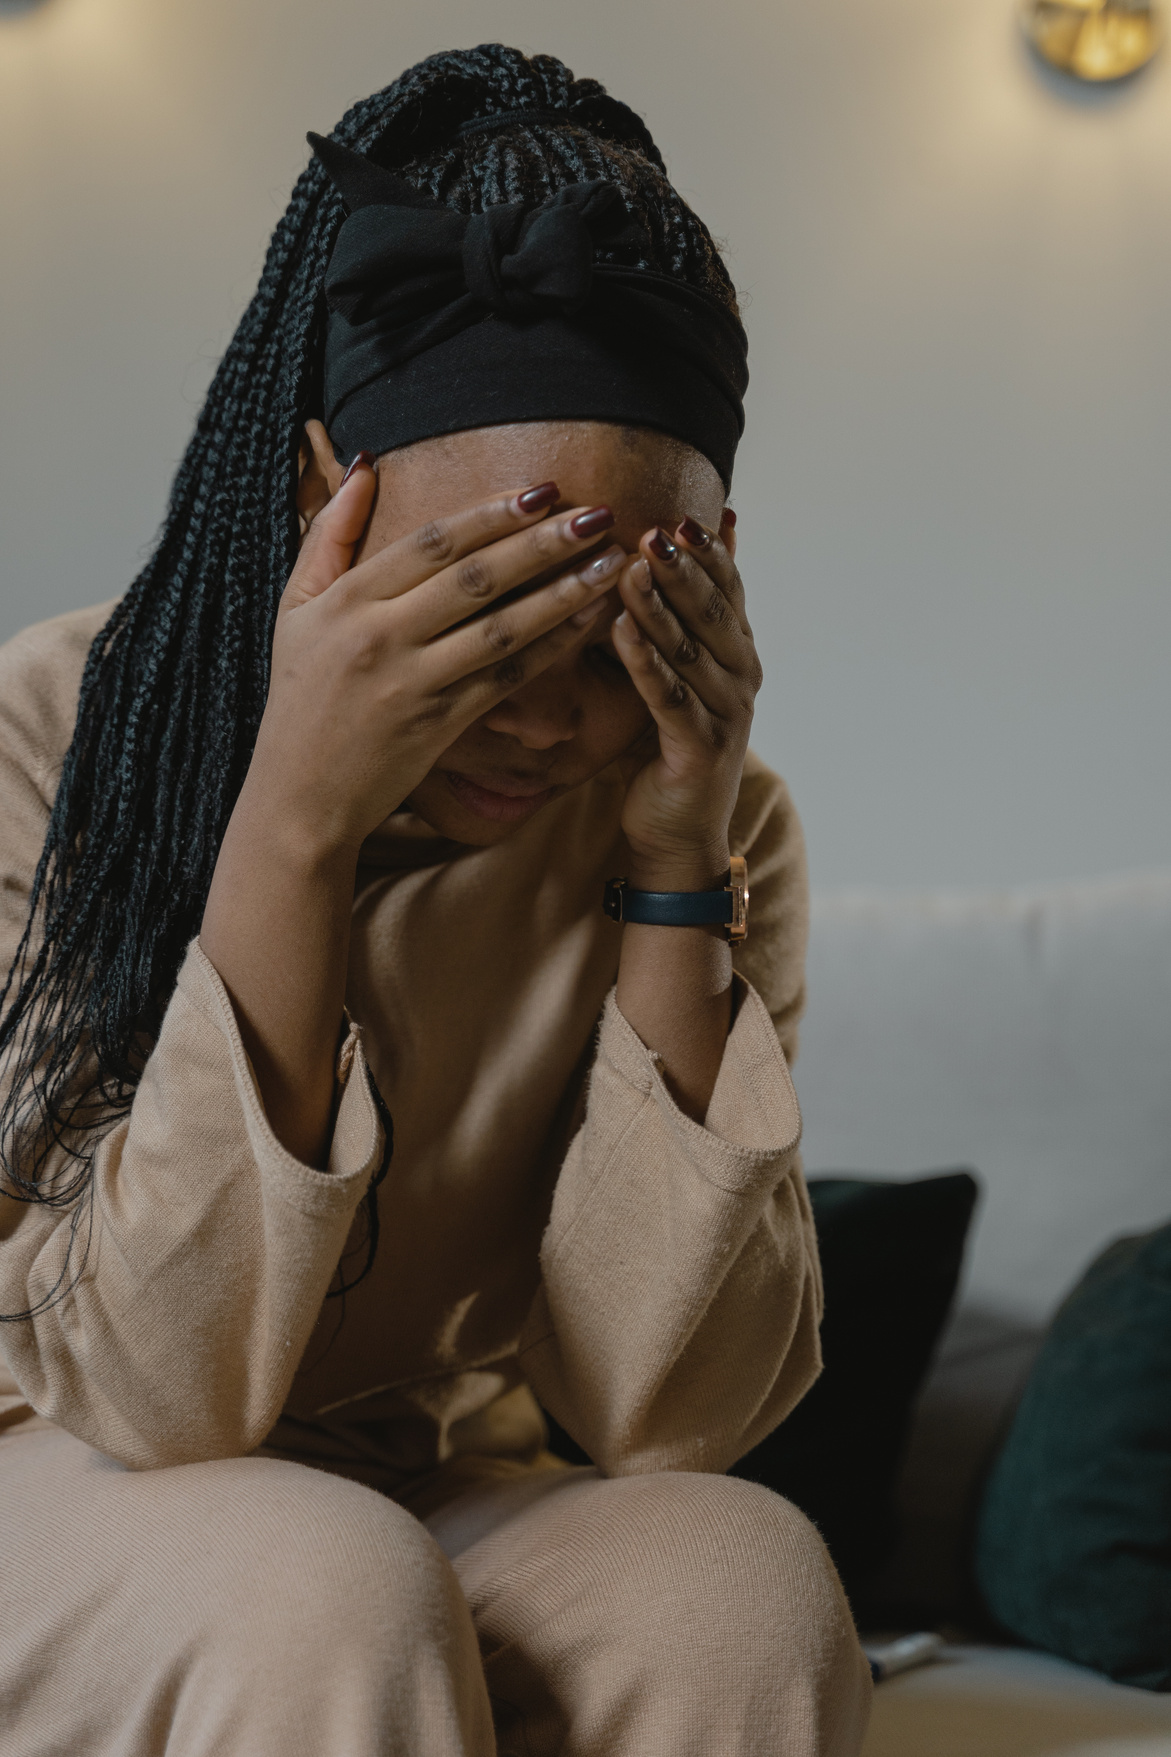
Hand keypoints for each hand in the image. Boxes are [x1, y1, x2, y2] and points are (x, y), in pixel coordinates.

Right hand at [248, 464, 624, 854]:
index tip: (544, 489)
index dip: (492, 514)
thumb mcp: (296, 610)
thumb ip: (329, 535)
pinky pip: (506, 680)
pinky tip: (589, 621)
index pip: (432, 544)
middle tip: (597, 513)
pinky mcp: (439, 726)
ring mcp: (413, 684)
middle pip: (475, 579)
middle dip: (542, 542)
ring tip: (611, 562)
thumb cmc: (299, 698)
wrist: (298, 797)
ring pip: (501, 629)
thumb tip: (365, 466)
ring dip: (563, 592)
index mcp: (348, 601)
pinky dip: (551, 648)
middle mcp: (381, 638)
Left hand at [612, 511, 760, 888]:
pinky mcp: (699, 750)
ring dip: (661, 606)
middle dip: (685, 569)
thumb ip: (687, 613)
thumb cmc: (670, 746)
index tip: (679, 514)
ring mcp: (726, 716)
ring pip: (691, 650)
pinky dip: (645, 661)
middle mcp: (741, 680)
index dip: (708, 552)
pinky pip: (669, 697)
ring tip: (631, 565)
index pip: (729, 590)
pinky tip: (620, 629)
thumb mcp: (682, 671)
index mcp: (739, 655)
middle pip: (714, 613)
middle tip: (654, 528)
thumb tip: (706, 543)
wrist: (677, 835)